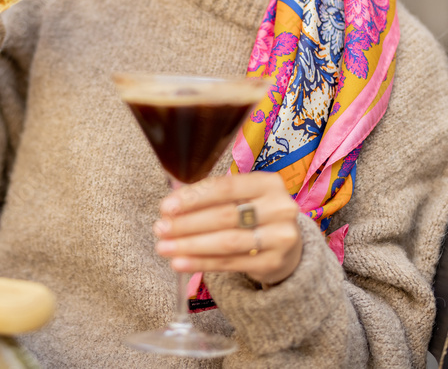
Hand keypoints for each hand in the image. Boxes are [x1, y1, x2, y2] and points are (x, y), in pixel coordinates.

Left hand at [154, 172, 302, 286]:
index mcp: (268, 183)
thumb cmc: (254, 215)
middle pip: (224, 216)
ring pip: (226, 242)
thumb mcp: (242, 198)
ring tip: (164, 247)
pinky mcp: (273, 262)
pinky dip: (201, 263)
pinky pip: (230, 263)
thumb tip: (170, 207)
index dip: (193, 197)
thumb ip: (210, 198)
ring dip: (190, 245)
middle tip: (160, 229)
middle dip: (187, 223)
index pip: (225, 187)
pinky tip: (180, 262)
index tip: (166, 207)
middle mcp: (279, 208)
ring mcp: (280, 237)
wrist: (287, 246)